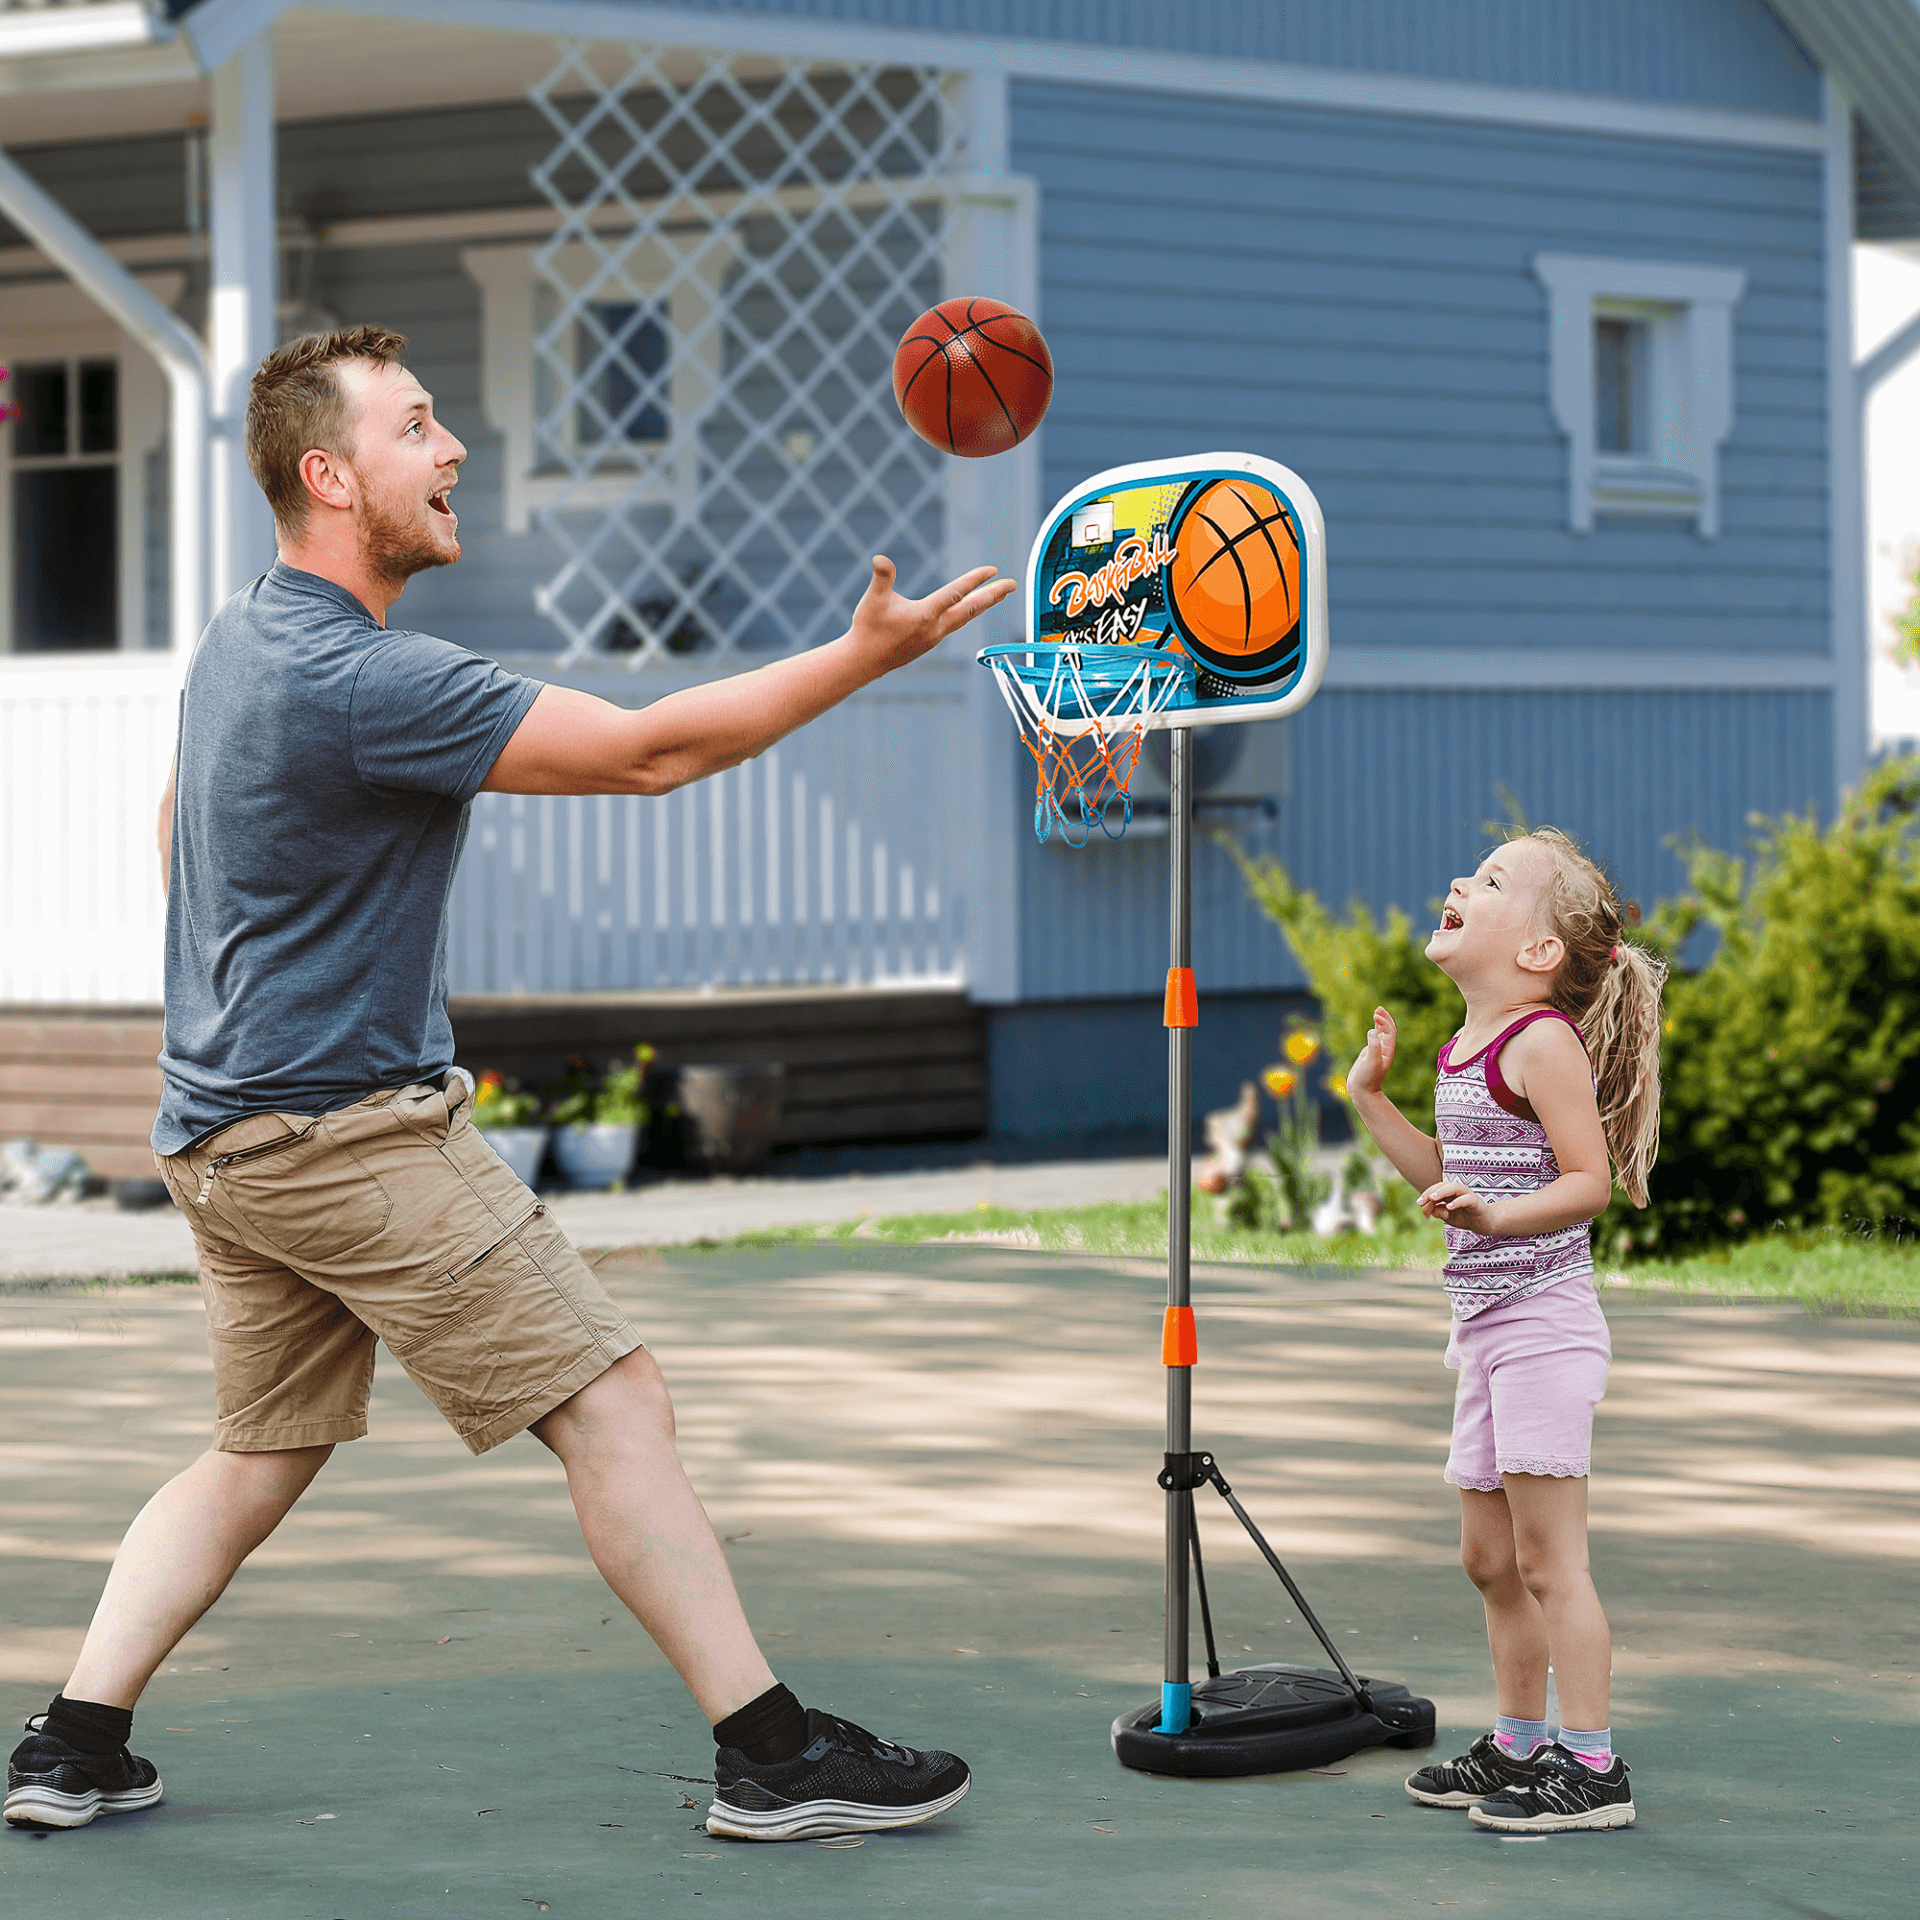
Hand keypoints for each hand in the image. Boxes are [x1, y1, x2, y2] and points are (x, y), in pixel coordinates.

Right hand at [847, 556, 1015, 672]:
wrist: (864, 662)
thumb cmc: (868, 628)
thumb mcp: (873, 599)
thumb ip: (881, 577)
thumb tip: (880, 559)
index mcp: (925, 615)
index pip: (956, 593)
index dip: (975, 580)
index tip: (994, 570)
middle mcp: (936, 628)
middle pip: (971, 608)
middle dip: (993, 595)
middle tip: (1012, 584)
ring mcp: (935, 637)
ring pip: (965, 618)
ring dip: (982, 604)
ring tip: (998, 595)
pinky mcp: (930, 643)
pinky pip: (954, 625)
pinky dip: (967, 614)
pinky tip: (969, 608)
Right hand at [1347, 1006, 1396, 1099]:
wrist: (1362, 1091)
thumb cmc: (1367, 1078)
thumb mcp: (1371, 1062)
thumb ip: (1373, 1046)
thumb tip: (1373, 1031)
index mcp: (1388, 1051)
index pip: (1390, 1032)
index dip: (1384, 1022)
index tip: (1375, 1015)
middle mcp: (1384, 1049)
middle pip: (1389, 1029)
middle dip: (1385, 1018)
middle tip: (1379, 1008)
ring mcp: (1377, 1050)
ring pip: (1382, 1032)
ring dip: (1381, 1021)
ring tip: (1377, 1010)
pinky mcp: (1370, 1052)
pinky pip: (1374, 1038)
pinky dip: (1374, 1029)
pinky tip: (1372, 1024)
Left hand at [1418, 1180, 1496, 1234]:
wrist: (1485, 1224)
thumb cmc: (1466, 1218)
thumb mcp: (1448, 1217)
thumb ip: (1439, 1212)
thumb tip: (1427, 1210)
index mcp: (1450, 1193)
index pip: (1436, 1189)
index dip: (1426, 1195)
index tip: (1419, 1204)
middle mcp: (1458, 1191)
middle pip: (1443, 1185)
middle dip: (1431, 1191)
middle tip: (1422, 1201)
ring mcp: (1468, 1195)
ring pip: (1455, 1187)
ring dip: (1442, 1191)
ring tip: (1433, 1198)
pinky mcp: (1476, 1202)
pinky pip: (1467, 1199)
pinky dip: (1457, 1202)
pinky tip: (1449, 1207)